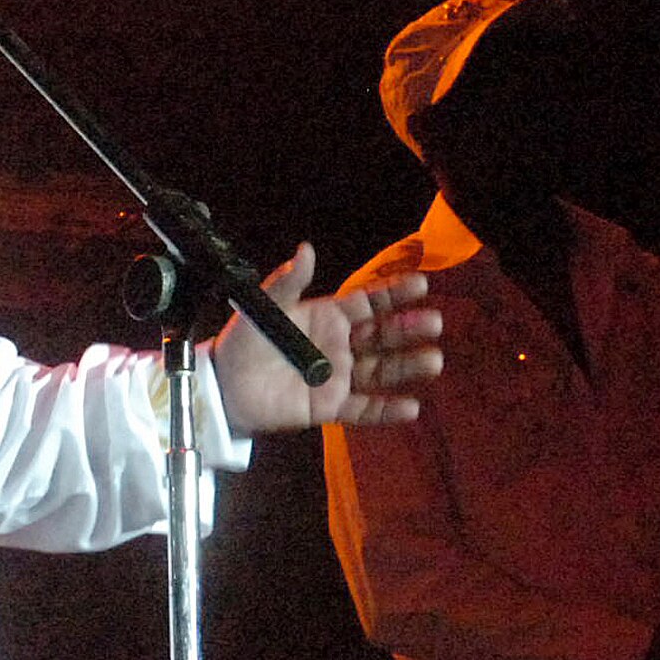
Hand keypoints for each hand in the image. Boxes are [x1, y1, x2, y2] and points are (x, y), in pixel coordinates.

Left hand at [206, 244, 442, 433]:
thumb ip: (288, 282)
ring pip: (381, 372)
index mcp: (328, 317)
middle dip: (408, 329)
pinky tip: (411, 408)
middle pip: (382, 336)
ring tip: (434, 360)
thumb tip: (306, 249)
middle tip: (435, 322)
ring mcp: (338, 378)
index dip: (394, 294)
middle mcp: (340, 346)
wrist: (224, 387)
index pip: (369, 303)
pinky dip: (386, 410)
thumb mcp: (266, 308)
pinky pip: (363, 409)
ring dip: (407, 367)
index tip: (422, 283)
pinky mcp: (330, 407)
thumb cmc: (245, 342)